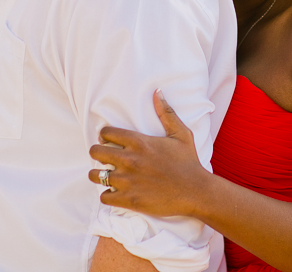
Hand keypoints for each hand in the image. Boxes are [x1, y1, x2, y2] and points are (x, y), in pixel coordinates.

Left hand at [88, 90, 209, 216]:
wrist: (195, 192)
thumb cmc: (189, 162)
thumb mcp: (181, 134)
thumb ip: (167, 113)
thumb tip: (157, 92)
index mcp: (139, 142)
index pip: (106, 133)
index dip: (105, 136)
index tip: (110, 141)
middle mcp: (129, 160)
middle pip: (95, 152)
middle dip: (98, 153)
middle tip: (106, 158)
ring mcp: (127, 181)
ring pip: (95, 175)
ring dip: (99, 175)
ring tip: (108, 176)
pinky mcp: (128, 199)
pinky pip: (104, 197)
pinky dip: (108, 195)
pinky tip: (117, 192)